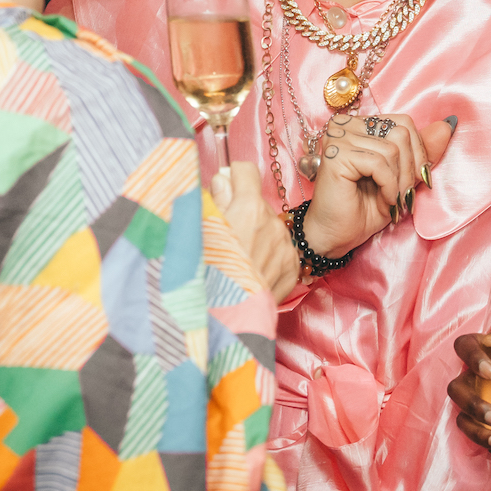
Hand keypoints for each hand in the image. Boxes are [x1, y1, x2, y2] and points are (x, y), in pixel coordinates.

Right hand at [211, 163, 299, 300]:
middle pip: (256, 202)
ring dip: (255, 233)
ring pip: (269, 226)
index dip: (233, 177)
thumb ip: (214, 200)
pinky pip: (280, 249)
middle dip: (241, 210)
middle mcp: (272, 224)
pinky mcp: (292, 268)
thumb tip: (223, 180)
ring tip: (237, 257)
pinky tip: (251, 269)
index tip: (225, 187)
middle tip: (224, 233)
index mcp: (248, 209)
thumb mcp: (199, 231)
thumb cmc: (204, 275)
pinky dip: (267, 254)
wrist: (223, 319)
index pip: (246, 171)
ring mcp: (285, 247)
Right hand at [304, 113, 457, 260]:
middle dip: (410, 169)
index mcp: (360, 125)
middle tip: (404, 195)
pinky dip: (389, 186)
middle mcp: (346, 125)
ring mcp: (339, 137)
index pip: (403, 122)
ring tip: (393, 200)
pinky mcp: (336, 154)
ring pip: (393, 149)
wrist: (337, 237)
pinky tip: (384, 200)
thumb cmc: (365, 208)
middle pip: (401, 132)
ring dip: (400, 182)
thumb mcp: (403, 177)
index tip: (417, 179)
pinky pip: (380, 163)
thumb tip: (447, 125)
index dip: (418, 152)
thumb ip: (423, 151)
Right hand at [447, 330, 490, 452]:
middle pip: (456, 388)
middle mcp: (474, 372)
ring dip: (477, 431)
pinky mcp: (481, 416)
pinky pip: (478, 431)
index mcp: (486, 347)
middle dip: (473, 406)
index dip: (472, 358)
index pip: (465, 345)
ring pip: (461, 415)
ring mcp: (475, 395)